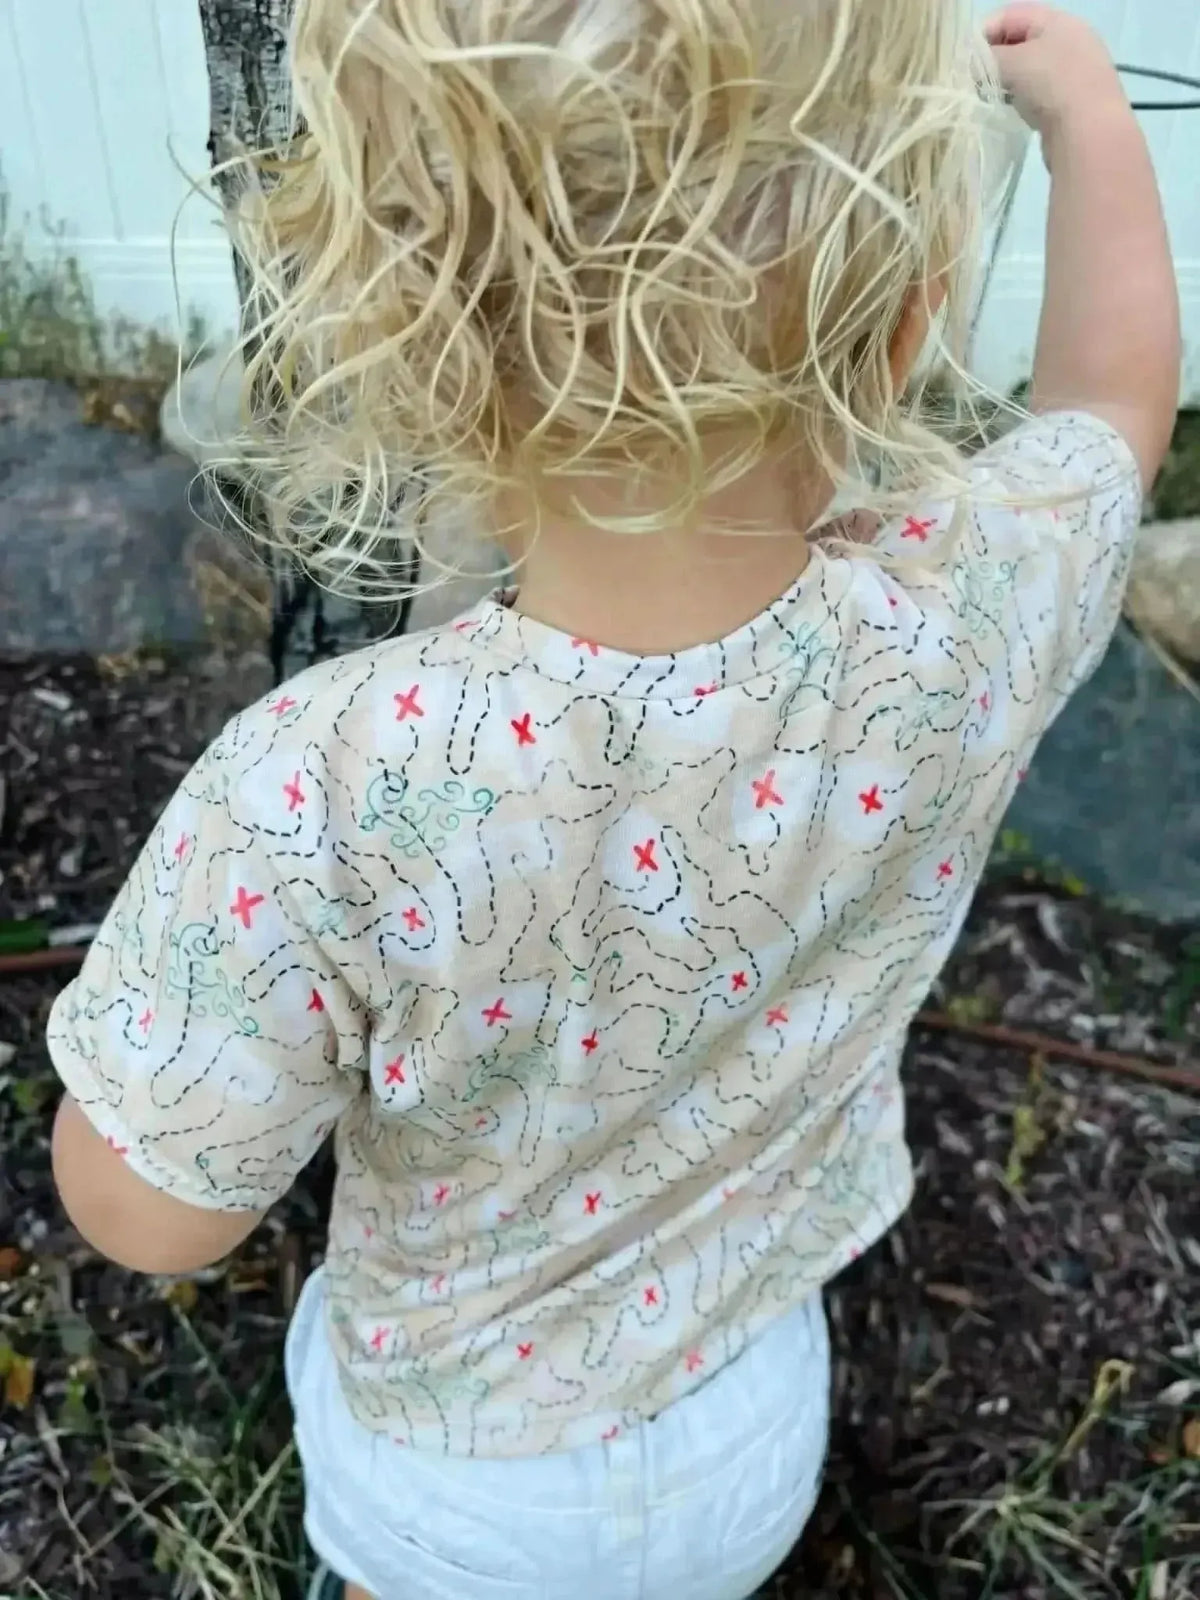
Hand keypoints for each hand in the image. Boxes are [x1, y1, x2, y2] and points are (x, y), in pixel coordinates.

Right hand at [985, 4, 1129, 139]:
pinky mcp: (1074, 100)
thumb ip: (986, 58)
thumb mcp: (1011, 63)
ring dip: (1008, 82)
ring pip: (1030, 69)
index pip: (1009, 16)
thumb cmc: (1050, 85)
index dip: (983, 34)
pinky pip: (1041, 92)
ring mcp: (1075, 70)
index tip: (963, 61)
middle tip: (974, 82)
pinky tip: (1014, 112)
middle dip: (994, 59)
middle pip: (1020, 42)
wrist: (1089, 132)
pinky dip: (1024, 98)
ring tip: (990, 99)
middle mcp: (1070, 39)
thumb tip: (973, 64)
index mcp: (1057, 20)